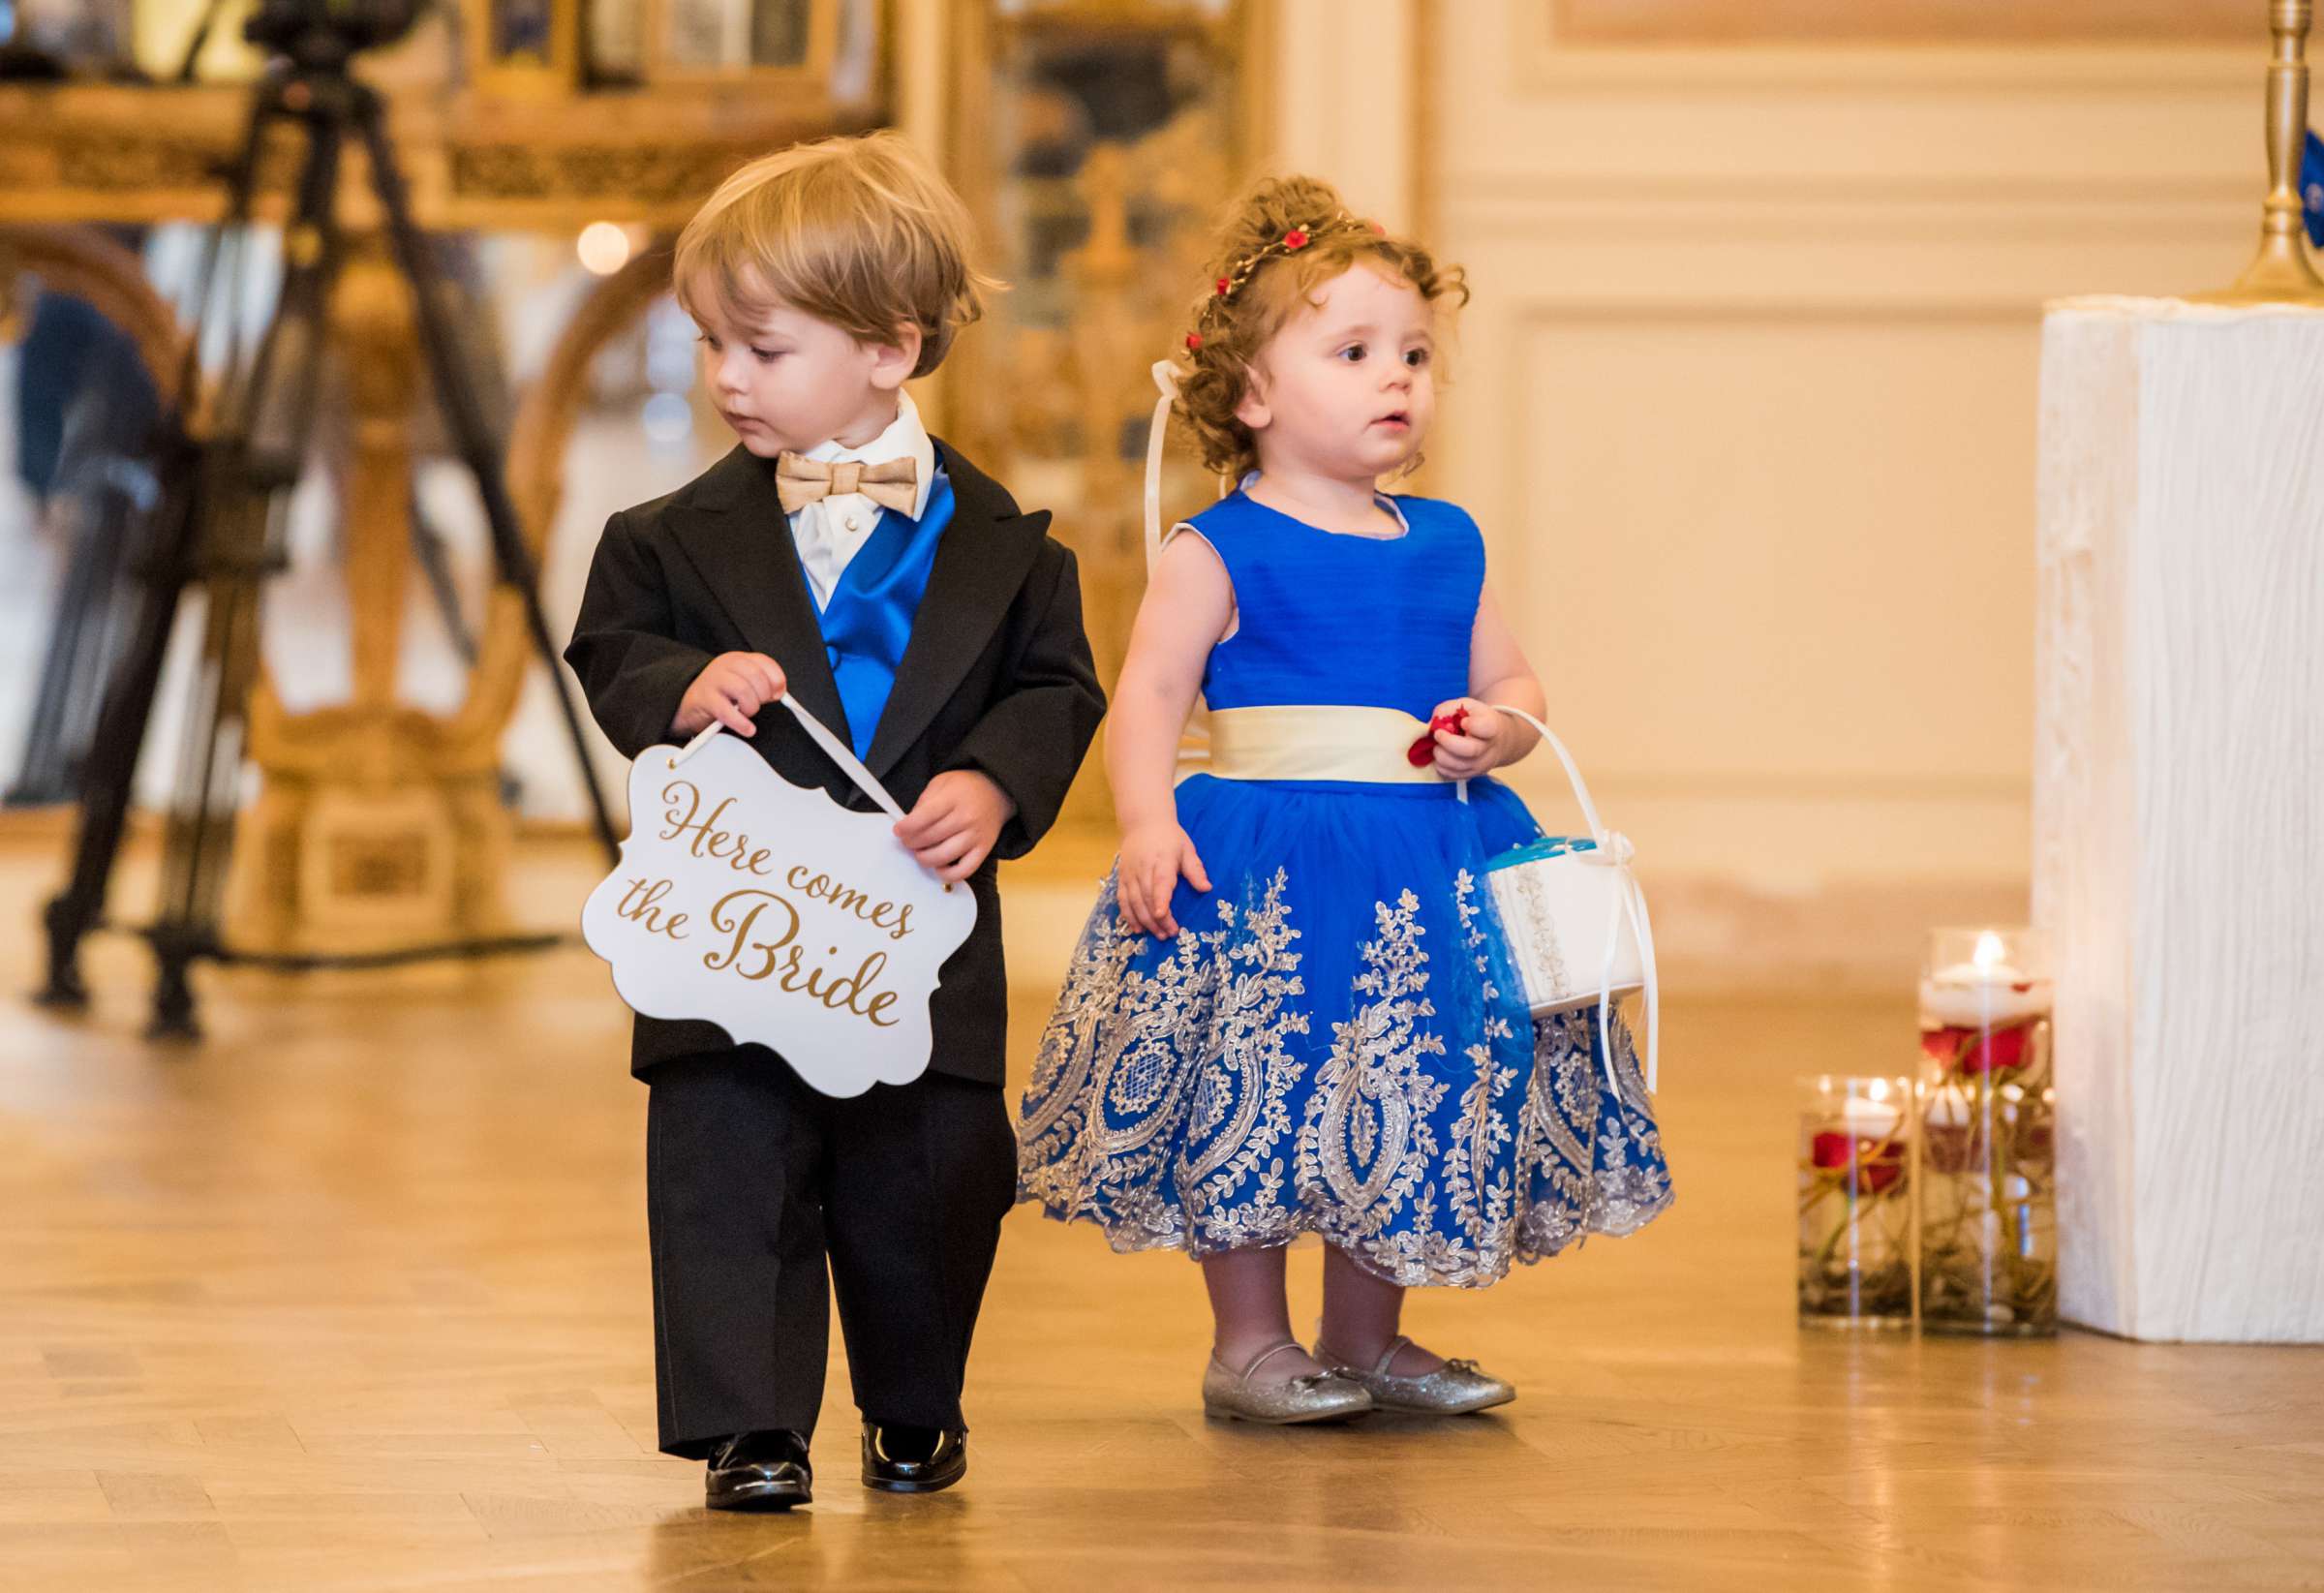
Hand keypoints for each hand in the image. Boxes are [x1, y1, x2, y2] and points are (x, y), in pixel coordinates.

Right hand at [675, 652, 785, 737]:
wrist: (687, 704)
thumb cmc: (720, 695)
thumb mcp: (740, 682)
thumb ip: (760, 683)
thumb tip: (779, 692)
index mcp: (737, 659)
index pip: (764, 662)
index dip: (776, 680)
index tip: (776, 694)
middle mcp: (725, 666)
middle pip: (756, 675)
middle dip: (764, 695)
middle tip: (758, 705)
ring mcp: (713, 680)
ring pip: (743, 690)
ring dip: (752, 707)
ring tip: (748, 714)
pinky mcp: (704, 699)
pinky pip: (726, 711)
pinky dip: (741, 722)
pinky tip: (748, 729)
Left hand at [894, 770, 1016, 884]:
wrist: (997, 791)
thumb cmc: (966, 788)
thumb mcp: (941, 783)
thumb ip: (924, 802)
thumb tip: (909, 825)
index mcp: (953, 798)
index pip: (924, 817)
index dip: (906, 827)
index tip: (898, 830)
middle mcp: (966, 818)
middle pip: (930, 838)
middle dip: (911, 842)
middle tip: (908, 841)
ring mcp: (976, 836)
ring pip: (943, 857)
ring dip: (925, 858)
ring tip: (921, 852)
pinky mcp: (984, 850)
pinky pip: (964, 871)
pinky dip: (947, 874)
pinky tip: (939, 866)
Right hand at [1117, 820, 1210, 938]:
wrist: (1142, 823)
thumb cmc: (1169, 837)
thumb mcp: (1186, 848)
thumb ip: (1195, 869)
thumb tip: (1206, 888)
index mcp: (1162, 860)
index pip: (1160, 881)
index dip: (1161, 899)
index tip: (1163, 915)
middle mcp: (1143, 868)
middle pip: (1147, 897)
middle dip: (1157, 919)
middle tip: (1169, 934)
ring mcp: (1130, 874)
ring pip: (1134, 901)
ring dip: (1145, 921)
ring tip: (1157, 935)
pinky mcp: (1122, 878)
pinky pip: (1122, 900)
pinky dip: (1128, 916)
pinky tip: (1137, 929)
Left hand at [1427, 697, 1511, 779]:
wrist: (1495, 740)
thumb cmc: (1477, 719)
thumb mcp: (1466, 706)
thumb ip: (1448, 709)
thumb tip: (1433, 723)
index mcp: (1491, 727)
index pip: (1485, 728)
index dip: (1472, 725)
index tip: (1463, 721)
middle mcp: (1489, 749)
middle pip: (1469, 750)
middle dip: (1447, 742)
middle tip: (1438, 734)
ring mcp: (1481, 765)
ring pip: (1458, 766)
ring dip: (1440, 755)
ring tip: (1438, 746)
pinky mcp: (1472, 775)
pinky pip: (1452, 775)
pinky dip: (1441, 766)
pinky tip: (1442, 755)